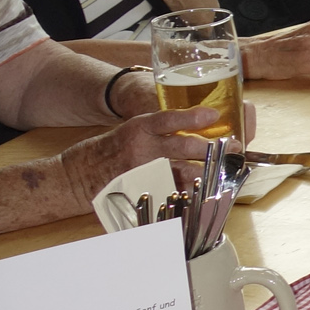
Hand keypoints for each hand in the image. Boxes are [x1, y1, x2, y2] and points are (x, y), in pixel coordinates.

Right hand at [61, 107, 223, 201]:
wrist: (74, 176)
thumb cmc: (109, 151)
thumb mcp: (133, 131)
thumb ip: (163, 131)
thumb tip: (205, 130)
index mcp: (138, 129)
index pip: (167, 119)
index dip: (191, 117)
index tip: (213, 115)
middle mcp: (140, 149)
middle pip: (183, 147)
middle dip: (213, 149)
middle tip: (235, 148)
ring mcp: (141, 173)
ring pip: (182, 173)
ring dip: (208, 173)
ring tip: (227, 171)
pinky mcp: (140, 193)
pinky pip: (171, 194)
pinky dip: (190, 194)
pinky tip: (206, 193)